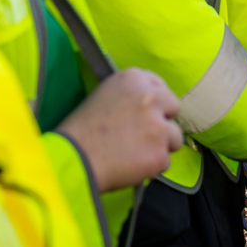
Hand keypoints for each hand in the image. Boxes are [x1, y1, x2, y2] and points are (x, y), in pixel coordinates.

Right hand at [57, 69, 183, 191]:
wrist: (72, 160)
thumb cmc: (81, 130)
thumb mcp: (104, 96)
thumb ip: (131, 95)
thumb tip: (151, 105)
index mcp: (134, 78)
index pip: (160, 87)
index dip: (154, 105)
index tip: (145, 115)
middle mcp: (151, 97)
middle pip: (174, 109)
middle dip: (163, 122)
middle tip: (142, 136)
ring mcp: (158, 126)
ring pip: (174, 137)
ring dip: (160, 146)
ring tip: (134, 153)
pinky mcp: (159, 153)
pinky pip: (165, 162)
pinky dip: (152, 167)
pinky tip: (131, 166)